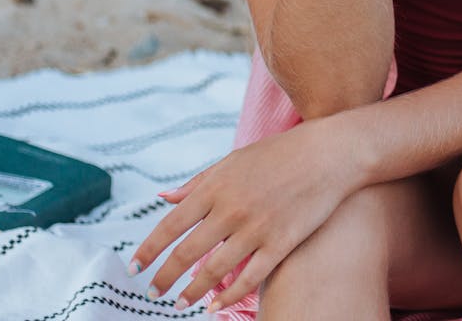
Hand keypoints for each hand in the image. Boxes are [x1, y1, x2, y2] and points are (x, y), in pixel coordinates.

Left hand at [128, 116, 360, 312]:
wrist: (326, 154)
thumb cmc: (277, 154)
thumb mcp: (233, 160)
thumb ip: (197, 183)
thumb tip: (164, 198)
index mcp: (216, 186)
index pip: (171, 224)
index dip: (150, 250)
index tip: (135, 267)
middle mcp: (231, 208)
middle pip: (187, 253)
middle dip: (164, 277)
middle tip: (152, 292)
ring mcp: (256, 228)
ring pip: (214, 271)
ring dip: (192, 293)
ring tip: (179, 304)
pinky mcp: (280, 244)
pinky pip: (248, 278)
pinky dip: (227, 295)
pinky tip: (215, 305)